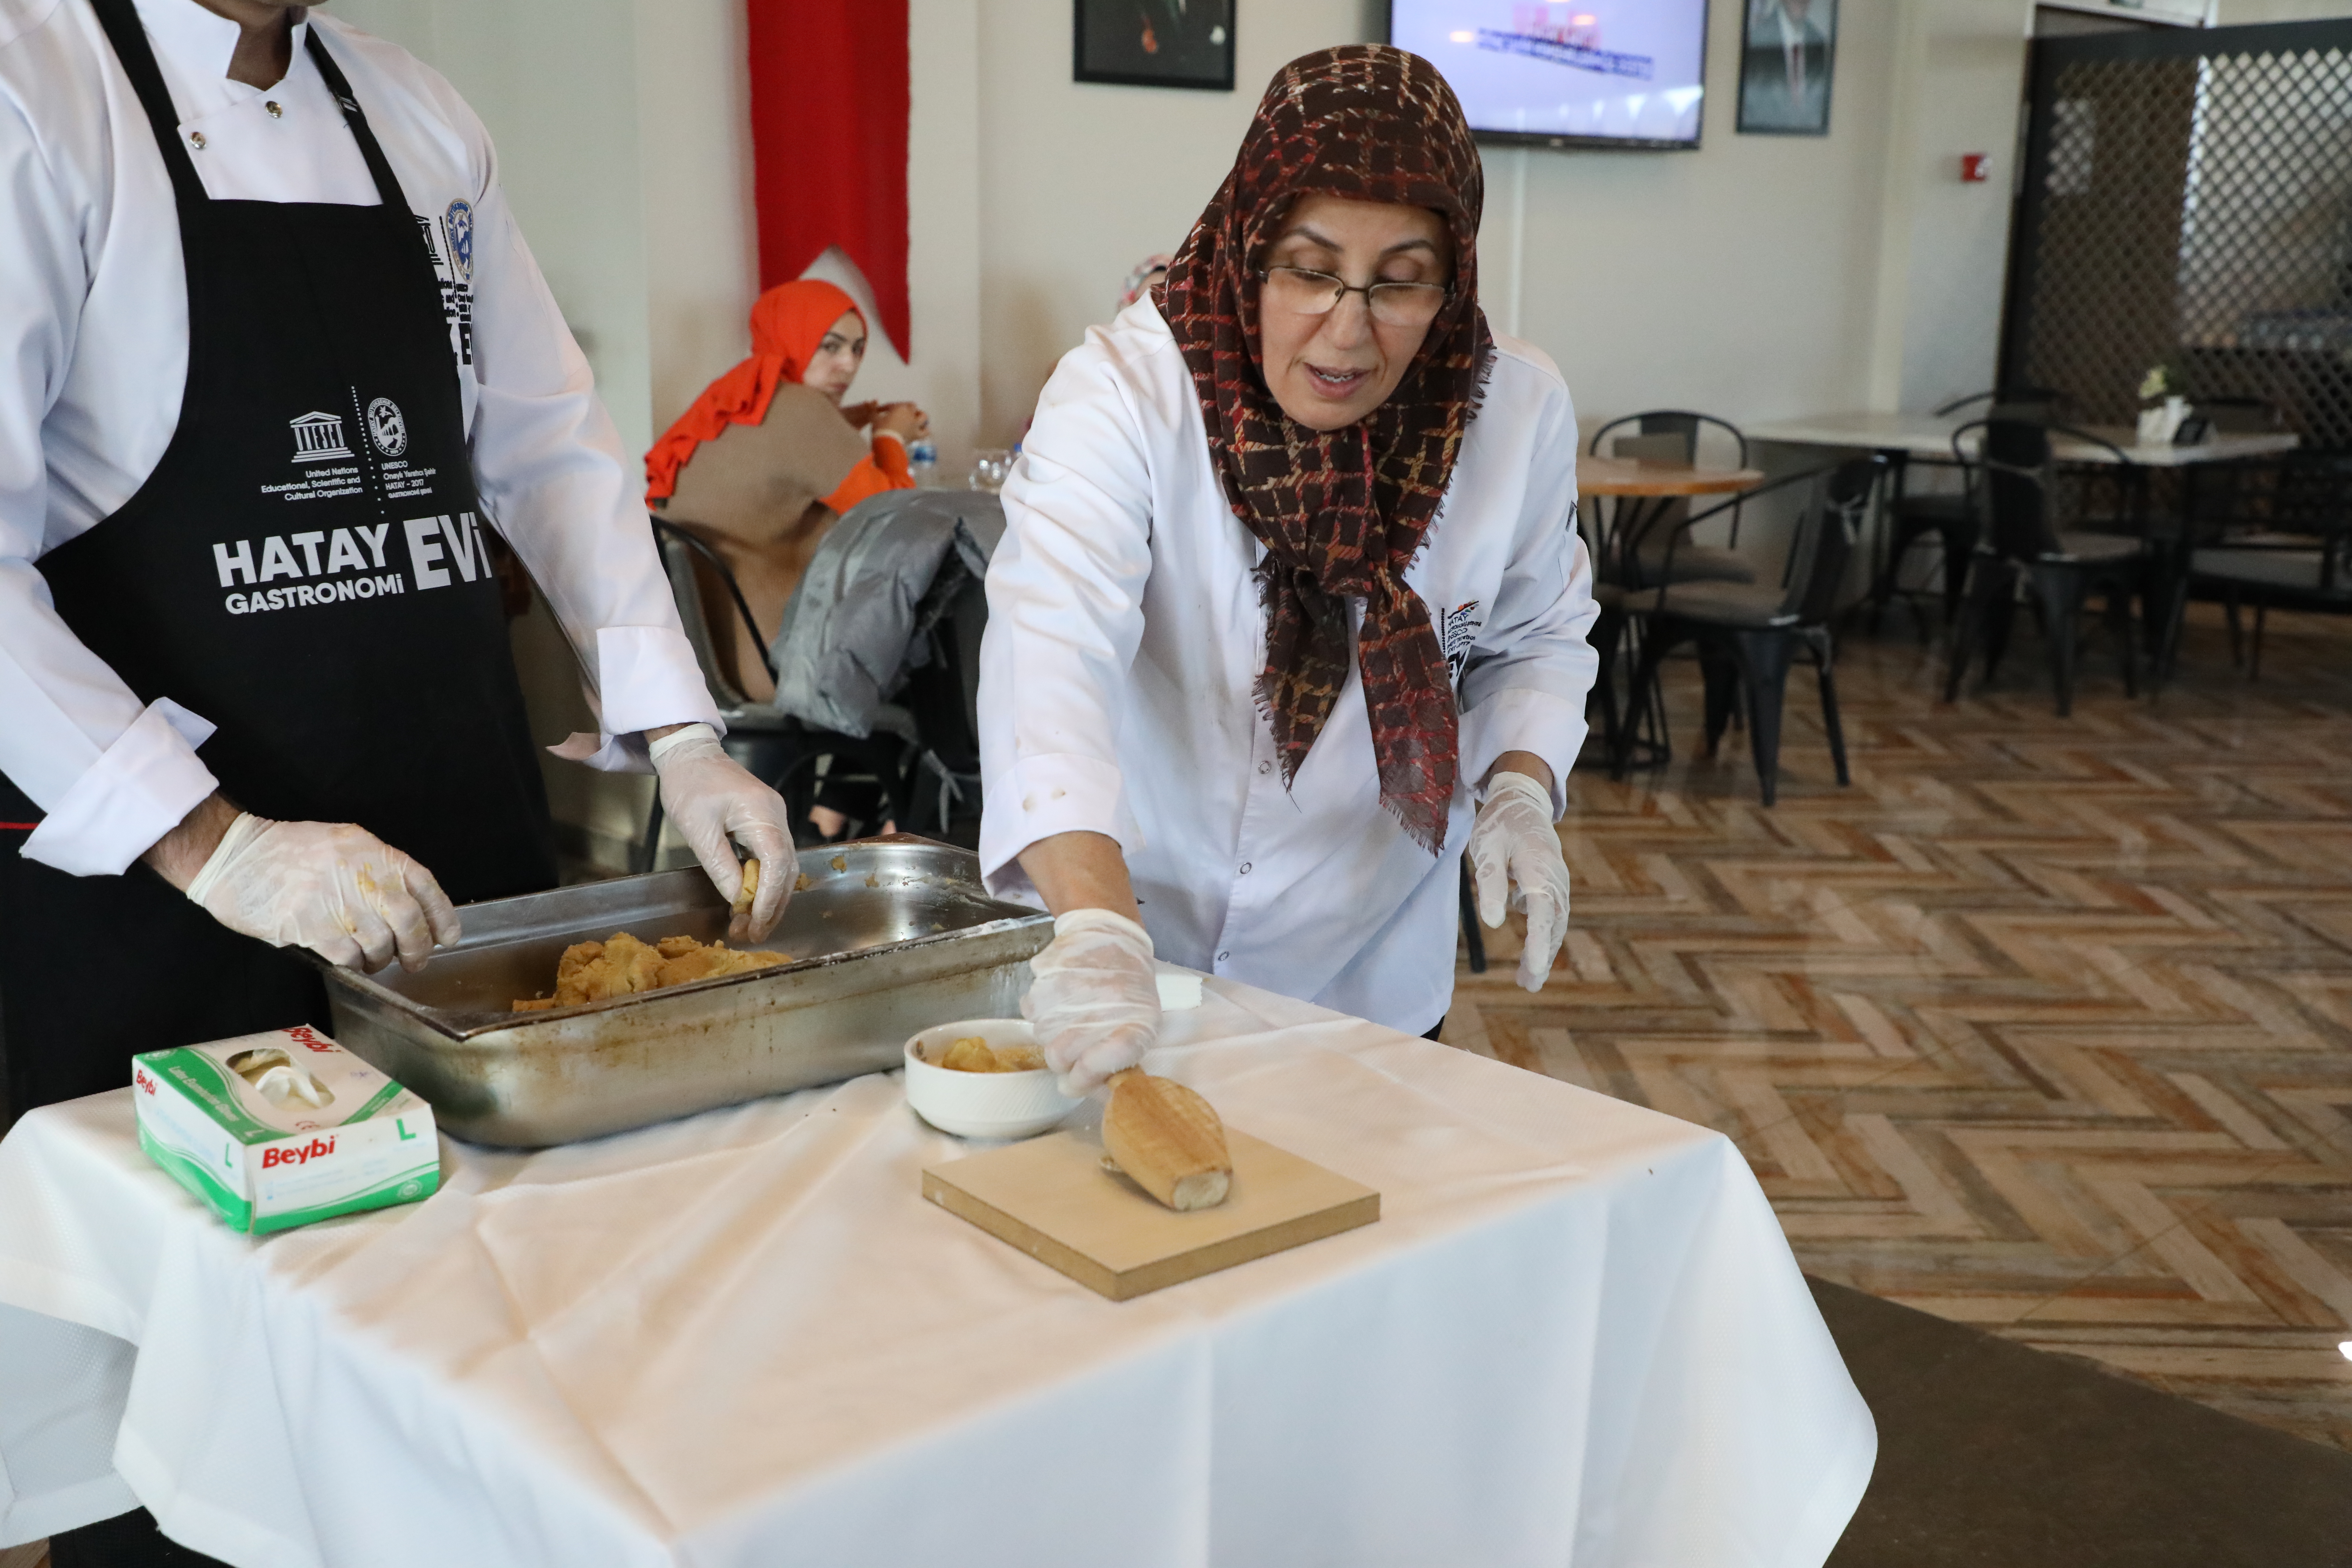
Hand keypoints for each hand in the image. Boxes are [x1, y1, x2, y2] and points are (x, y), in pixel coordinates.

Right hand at [185, 814, 460, 973]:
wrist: (234, 856)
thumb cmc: (287, 852)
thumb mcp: (341, 845)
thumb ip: (375, 869)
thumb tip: (407, 904)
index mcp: (372, 851)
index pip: (424, 885)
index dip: (442, 916)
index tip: (447, 936)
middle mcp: (361, 874)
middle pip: (408, 920)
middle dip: (418, 947)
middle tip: (415, 960)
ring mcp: (337, 902)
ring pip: (380, 943)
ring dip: (382, 959)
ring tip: (374, 960)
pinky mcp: (311, 927)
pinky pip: (348, 956)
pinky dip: (354, 964)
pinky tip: (348, 960)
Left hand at [648, 724, 794, 941]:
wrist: (689, 752)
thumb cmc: (689, 785)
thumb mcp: (698, 830)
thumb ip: (721, 867)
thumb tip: (738, 901)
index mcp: (762, 814)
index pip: (778, 865)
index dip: (770, 899)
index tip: (756, 924)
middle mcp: (777, 816)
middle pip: (787, 869)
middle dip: (772, 905)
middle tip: (753, 933)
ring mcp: (774, 818)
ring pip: (784, 866)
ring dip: (770, 896)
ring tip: (751, 923)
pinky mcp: (765, 821)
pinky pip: (774, 856)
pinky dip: (764, 881)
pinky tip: (751, 898)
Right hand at [873, 403, 927, 443]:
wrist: (887, 443)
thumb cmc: (880, 429)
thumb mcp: (874, 418)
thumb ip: (874, 410)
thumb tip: (872, 403)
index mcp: (900, 408)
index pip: (895, 404)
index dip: (888, 407)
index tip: (881, 411)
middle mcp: (910, 414)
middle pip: (912, 406)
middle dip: (907, 408)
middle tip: (901, 412)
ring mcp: (915, 424)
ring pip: (923, 416)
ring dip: (920, 416)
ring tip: (916, 418)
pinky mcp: (917, 434)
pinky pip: (926, 432)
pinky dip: (925, 430)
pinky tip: (922, 430)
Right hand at [1022, 908, 1160, 1095]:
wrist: (1111, 934)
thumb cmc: (1130, 988)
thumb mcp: (1143, 1025)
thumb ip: (1122, 1061)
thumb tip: (1098, 1095)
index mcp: (1135, 1023)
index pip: (1099, 1065)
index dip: (1084, 1079)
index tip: (1077, 1082)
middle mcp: (1102, 1005)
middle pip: (1060, 1056)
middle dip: (1061, 1062)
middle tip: (1070, 1052)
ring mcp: (1071, 988)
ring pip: (1041, 1035)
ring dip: (1051, 1034)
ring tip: (1069, 1018)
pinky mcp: (1047, 974)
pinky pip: (1030, 1010)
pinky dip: (1039, 1010)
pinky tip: (1058, 1000)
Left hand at [1468, 769, 1570, 991]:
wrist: (1521, 801)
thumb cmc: (1499, 823)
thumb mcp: (1486, 847)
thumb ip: (1490, 882)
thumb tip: (1494, 922)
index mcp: (1537, 866)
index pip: (1542, 909)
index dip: (1538, 940)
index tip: (1533, 967)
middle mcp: (1554, 876)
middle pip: (1554, 922)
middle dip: (1543, 955)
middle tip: (1528, 985)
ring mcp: (1557, 880)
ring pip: (1555, 922)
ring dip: (1544, 950)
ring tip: (1528, 980)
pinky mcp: (1552, 884)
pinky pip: (1551, 915)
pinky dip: (1544, 937)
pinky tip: (1530, 956)